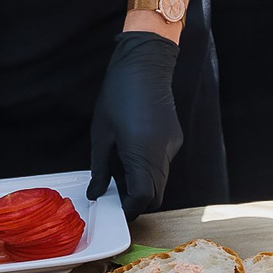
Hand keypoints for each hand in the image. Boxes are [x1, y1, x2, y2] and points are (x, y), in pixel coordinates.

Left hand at [88, 31, 183, 215]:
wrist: (145, 64)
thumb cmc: (119, 93)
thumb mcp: (102, 133)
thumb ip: (100, 168)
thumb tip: (97, 192)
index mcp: (142, 153)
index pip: (143, 197)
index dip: (129, 208)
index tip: (115, 208)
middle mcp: (163, 153)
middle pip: (156, 193)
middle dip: (137, 199)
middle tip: (115, 193)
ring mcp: (172, 145)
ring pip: (161, 179)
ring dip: (143, 182)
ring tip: (120, 168)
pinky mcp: (175, 138)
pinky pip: (163, 162)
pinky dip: (149, 166)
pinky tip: (132, 151)